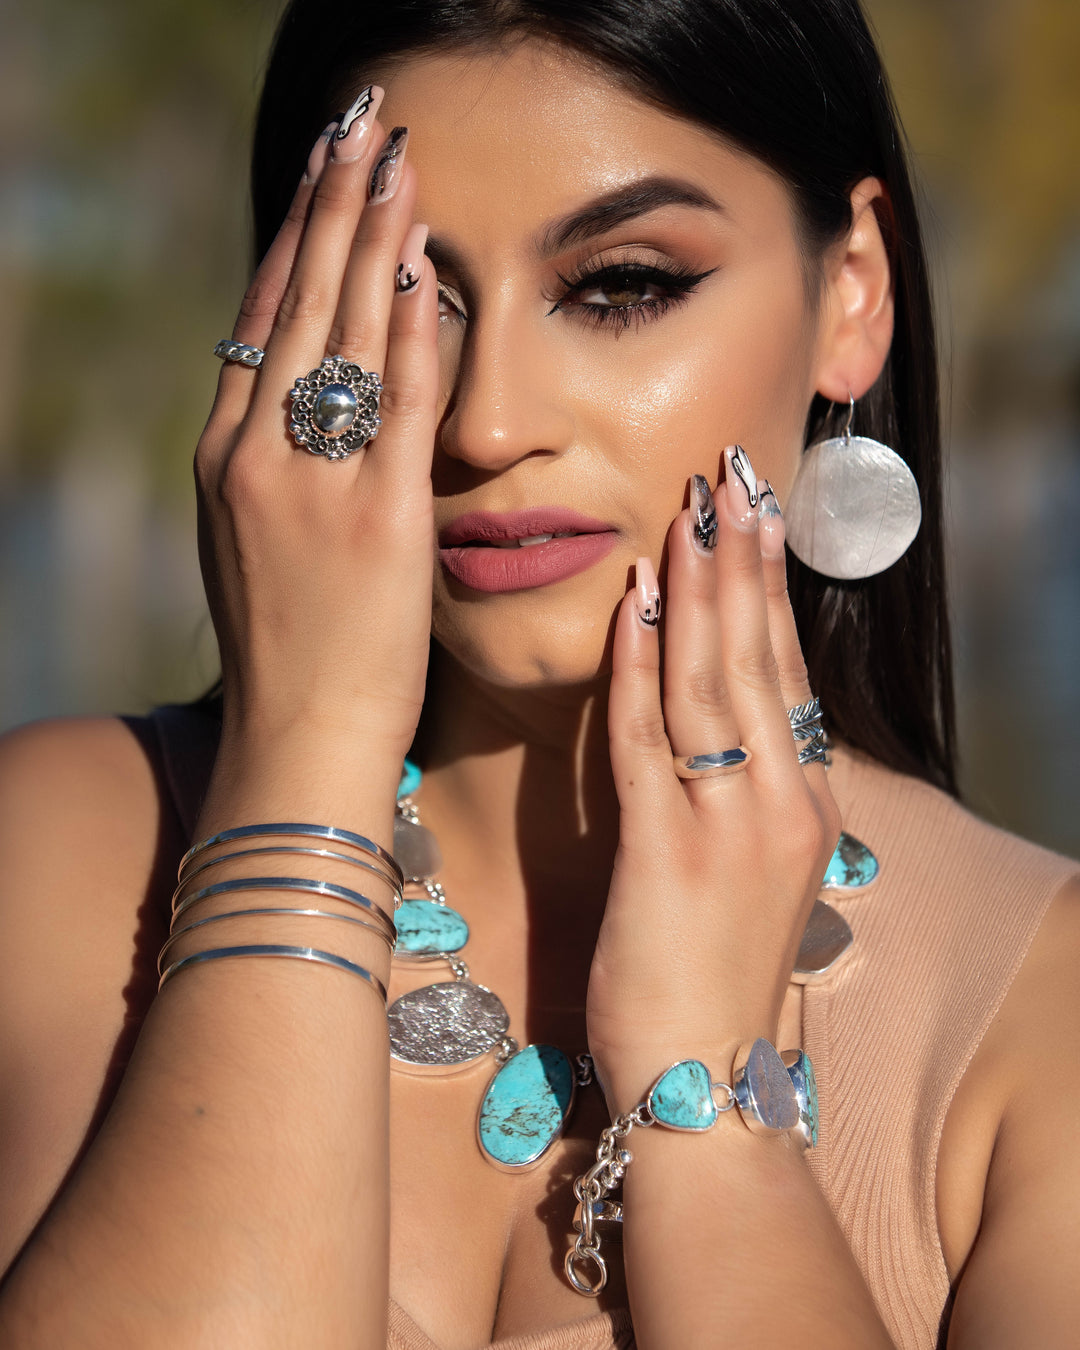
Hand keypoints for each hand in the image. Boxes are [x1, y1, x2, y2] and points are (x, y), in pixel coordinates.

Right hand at [195, 93, 437, 777]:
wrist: (303, 737)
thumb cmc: (295, 652)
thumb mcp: (260, 544)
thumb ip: (280, 468)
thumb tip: (314, 403)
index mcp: (225, 459)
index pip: (260, 322)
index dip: (291, 240)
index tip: (319, 179)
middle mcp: (256, 455)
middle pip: (295, 302)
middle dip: (330, 205)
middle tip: (358, 127)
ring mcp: (313, 483)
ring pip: (343, 332)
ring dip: (372, 237)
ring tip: (394, 161)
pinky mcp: (378, 517)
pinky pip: (398, 399)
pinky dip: (412, 328)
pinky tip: (426, 265)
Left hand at [588, 449, 840, 1110]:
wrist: (703, 1083)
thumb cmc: (713, 976)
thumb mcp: (749, 873)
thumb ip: (741, 791)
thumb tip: (718, 720)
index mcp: (806, 804)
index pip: (787, 673)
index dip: (770, 591)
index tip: (756, 518)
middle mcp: (783, 802)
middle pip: (758, 658)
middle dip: (739, 562)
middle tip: (728, 479)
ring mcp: (730, 825)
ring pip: (711, 682)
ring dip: (696, 591)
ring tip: (688, 514)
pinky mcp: (668, 852)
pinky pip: (649, 738)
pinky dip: (637, 666)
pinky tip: (631, 605)